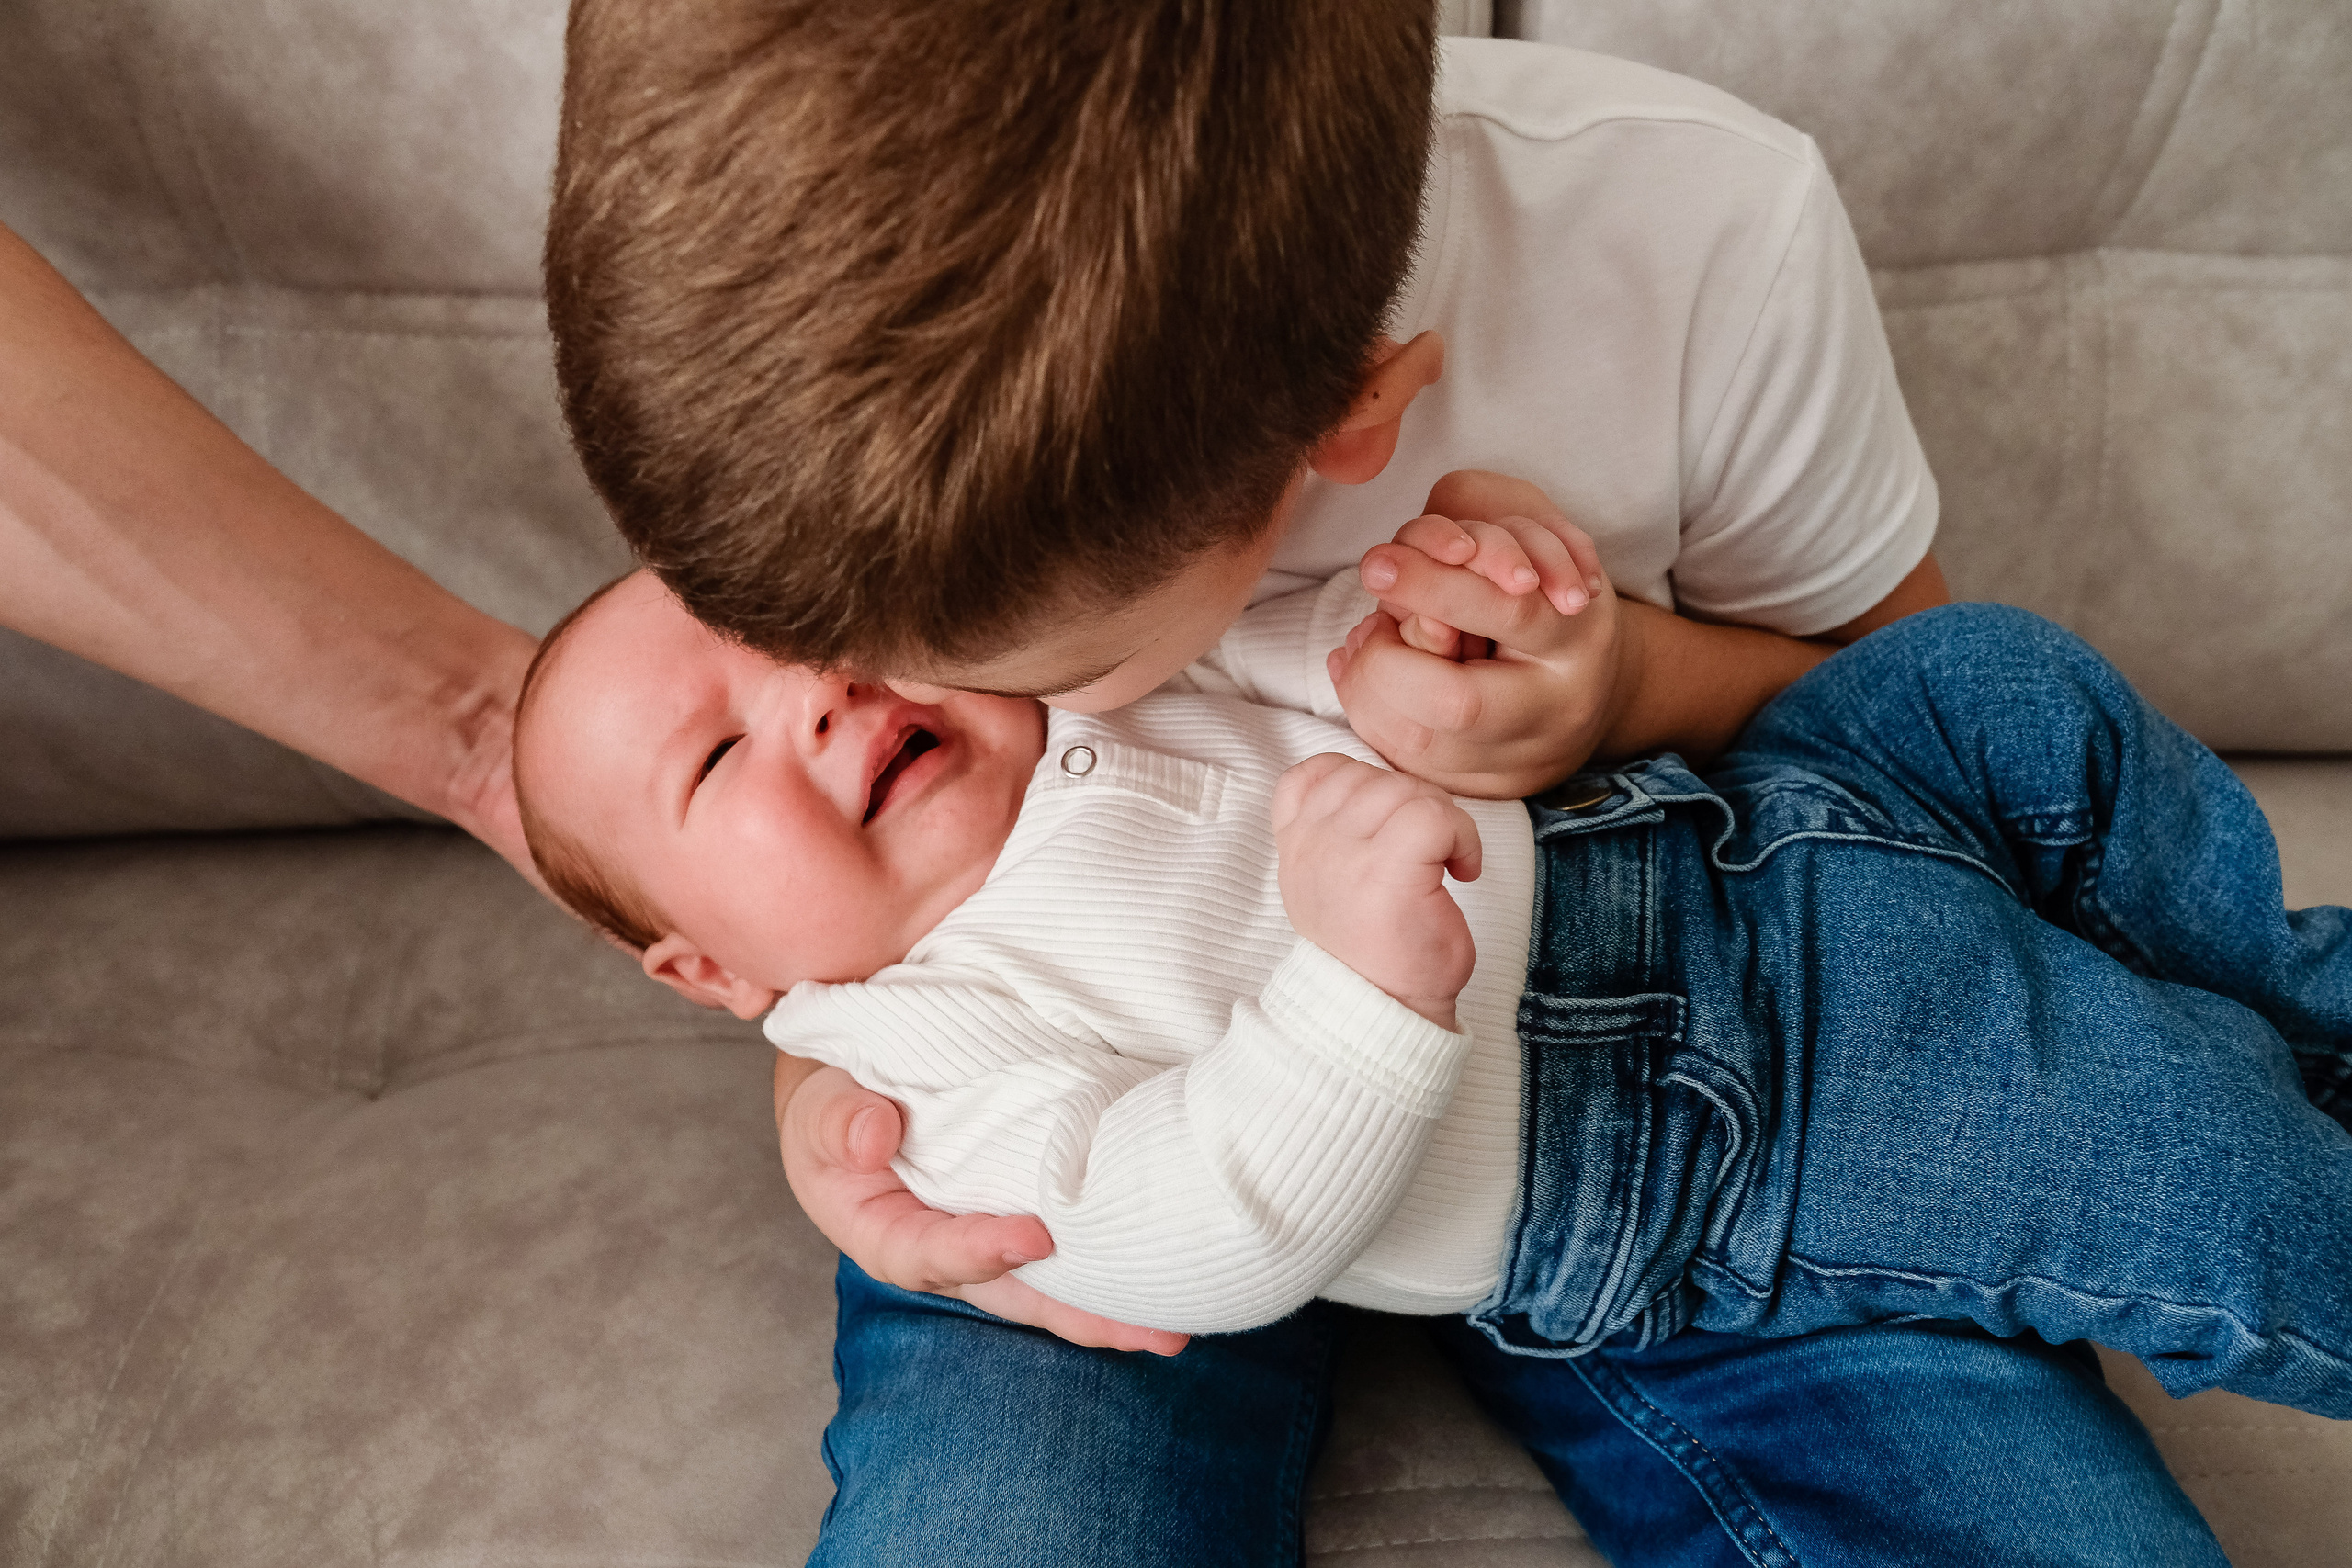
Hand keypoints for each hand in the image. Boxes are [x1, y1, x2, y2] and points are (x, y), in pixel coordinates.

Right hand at [774, 1056, 1189, 1354]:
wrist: (865, 1084)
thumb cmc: (838, 1106)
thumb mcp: (820, 1109)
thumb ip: (837, 1123)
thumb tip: (872, 1138)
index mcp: (887, 1236)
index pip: (932, 1255)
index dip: (980, 1251)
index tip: (1035, 1237)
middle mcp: (950, 1252)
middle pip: (1015, 1293)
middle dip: (1082, 1315)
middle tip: (1152, 1333)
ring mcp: (993, 1237)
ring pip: (1053, 1280)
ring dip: (1112, 1303)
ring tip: (1176, 1325)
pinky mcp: (1028, 1211)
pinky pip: (1073, 1242)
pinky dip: (1115, 1258)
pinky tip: (1169, 1264)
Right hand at [1271, 754, 1478, 1029]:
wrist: (1385, 1013)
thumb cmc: (1375, 953)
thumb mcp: (1331, 888)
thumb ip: (1336, 837)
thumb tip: (1381, 791)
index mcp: (1296, 848)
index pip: (1312, 773)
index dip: (1362, 783)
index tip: (1387, 826)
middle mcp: (1312, 847)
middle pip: (1370, 776)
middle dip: (1414, 803)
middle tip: (1431, 851)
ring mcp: (1345, 856)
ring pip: (1405, 789)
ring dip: (1442, 820)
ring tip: (1445, 862)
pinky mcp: (1387, 870)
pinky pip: (1434, 815)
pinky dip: (1463, 836)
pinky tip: (1462, 871)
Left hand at [1331, 474, 1630, 797]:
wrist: (1588, 683)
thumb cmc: (1545, 591)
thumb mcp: (1528, 533)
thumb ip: (1472, 518)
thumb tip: (1411, 548)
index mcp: (1576, 637)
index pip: (1503, 612)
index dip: (1433, 587)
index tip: (1376, 563)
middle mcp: (1555, 711)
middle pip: (1457, 703)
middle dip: (1386, 661)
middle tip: (1365, 624)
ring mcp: (1519, 763)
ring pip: (1420, 747)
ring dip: (1368, 689)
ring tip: (1364, 642)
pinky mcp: (1483, 790)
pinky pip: (1405, 764)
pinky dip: (1369, 714)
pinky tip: (1363, 674)